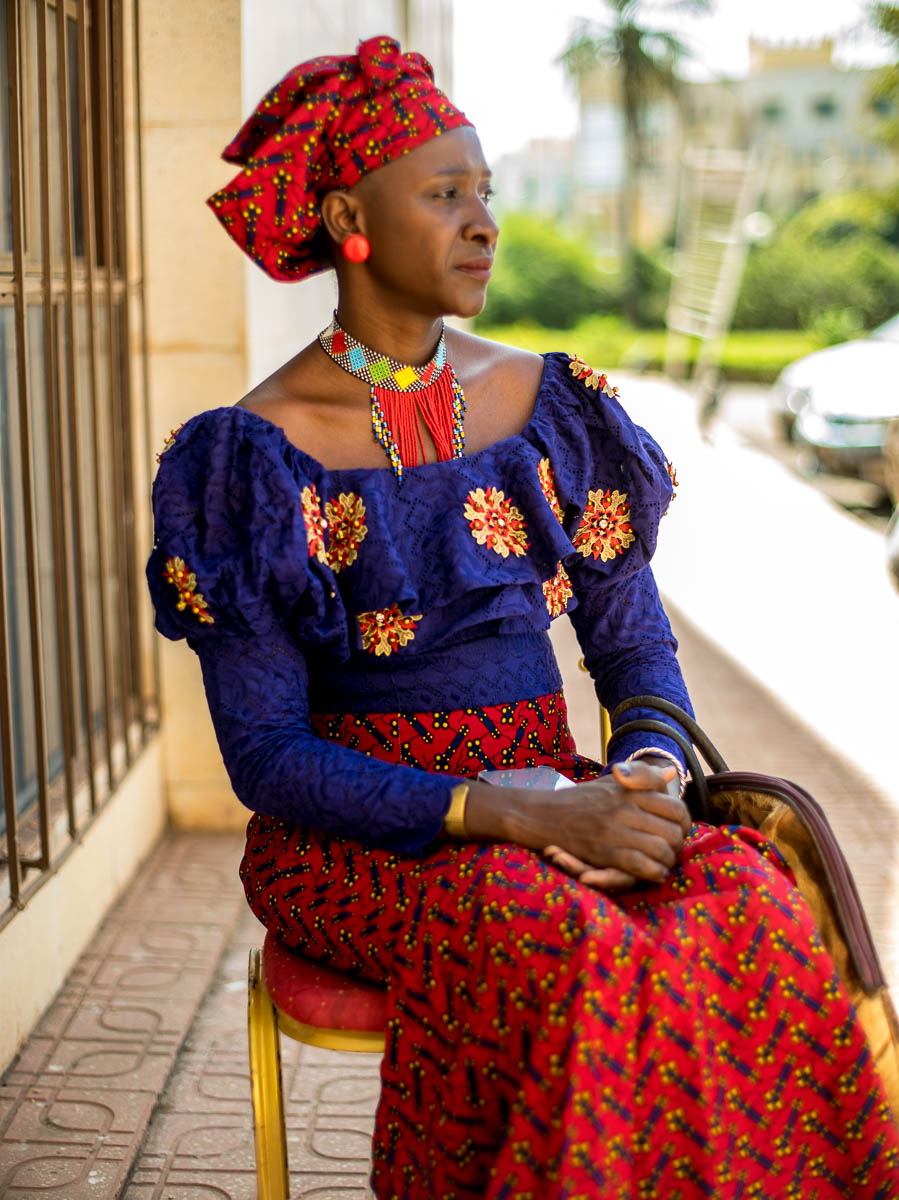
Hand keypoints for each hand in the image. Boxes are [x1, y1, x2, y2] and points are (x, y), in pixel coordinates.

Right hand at [466, 760, 690, 887]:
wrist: (542, 814)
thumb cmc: (579, 800)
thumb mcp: (611, 783)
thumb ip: (642, 778)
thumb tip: (671, 774)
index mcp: (631, 790)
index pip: (676, 808)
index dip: (683, 824)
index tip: (676, 831)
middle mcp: (626, 807)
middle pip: (673, 832)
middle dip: (677, 846)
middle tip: (671, 851)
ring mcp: (615, 829)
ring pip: (661, 850)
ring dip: (667, 862)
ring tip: (663, 864)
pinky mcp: (604, 851)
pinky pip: (641, 865)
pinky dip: (653, 873)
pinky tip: (653, 873)